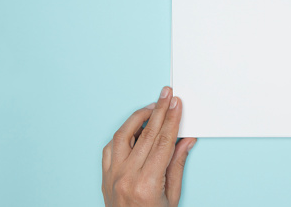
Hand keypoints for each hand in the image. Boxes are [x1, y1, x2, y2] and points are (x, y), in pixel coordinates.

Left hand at [102, 87, 196, 206]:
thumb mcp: (172, 196)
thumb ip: (177, 164)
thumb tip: (186, 139)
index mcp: (146, 184)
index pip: (163, 142)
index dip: (172, 120)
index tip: (176, 104)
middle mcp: (126, 177)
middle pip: (146, 134)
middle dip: (159, 110)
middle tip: (166, 94)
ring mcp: (112, 175)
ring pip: (123, 135)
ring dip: (138, 117)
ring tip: (152, 106)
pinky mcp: (104, 175)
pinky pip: (111, 147)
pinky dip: (123, 134)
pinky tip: (134, 127)